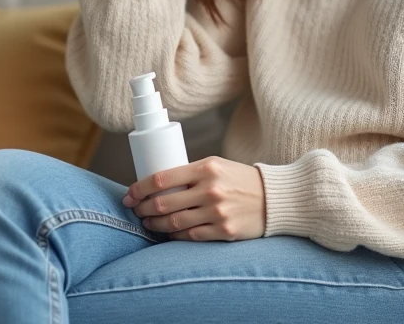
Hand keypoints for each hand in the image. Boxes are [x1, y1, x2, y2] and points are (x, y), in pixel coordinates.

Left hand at [122, 156, 265, 241]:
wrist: (273, 198)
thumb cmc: (240, 180)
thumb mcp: (217, 166)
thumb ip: (192, 173)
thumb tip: (157, 185)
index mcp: (206, 168)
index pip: (162, 179)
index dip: (140, 188)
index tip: (130, 194)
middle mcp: (210, 189)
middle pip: (164, 203)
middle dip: (143, 208)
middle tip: (135, 210)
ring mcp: (217, 212)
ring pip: (174, 222)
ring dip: (155, 225)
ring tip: (147, 223)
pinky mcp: (224, 231)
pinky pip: (190, 236)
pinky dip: (175, 236)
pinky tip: (168, 233)